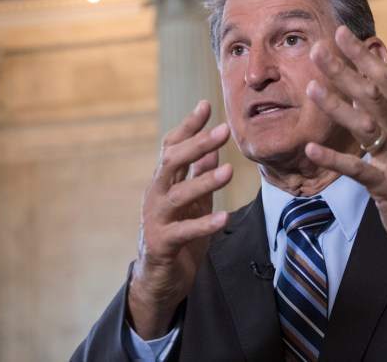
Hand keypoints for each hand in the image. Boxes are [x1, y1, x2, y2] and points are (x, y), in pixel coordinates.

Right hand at [128, 100, 232, 338]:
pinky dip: (204, 224)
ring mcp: (156, 219)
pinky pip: (183, 231)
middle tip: (224, 130)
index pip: (172, 146)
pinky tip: (224, 217)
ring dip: (204, 181)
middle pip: (172, 162)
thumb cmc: (177, 236)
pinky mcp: (162, 244)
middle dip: (197, 144)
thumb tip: (212, 148)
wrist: (159, 280)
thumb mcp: (192, 202)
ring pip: (177, 194)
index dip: (188, 126)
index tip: (206, 105)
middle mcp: (156, 195)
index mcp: (164, 182)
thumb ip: (198, 175)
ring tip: (230, 171)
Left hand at [304, 26, 386, 270]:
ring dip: (337, 106)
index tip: (340, 32)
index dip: (362, 55)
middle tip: (317, 49)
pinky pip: (359, 170)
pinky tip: (311, 149)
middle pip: (373, 95)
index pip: (384, 79)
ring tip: (310, 88)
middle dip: (345, 70)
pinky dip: (334, 158)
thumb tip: (359, 85)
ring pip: (366, 126)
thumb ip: (382, 114)